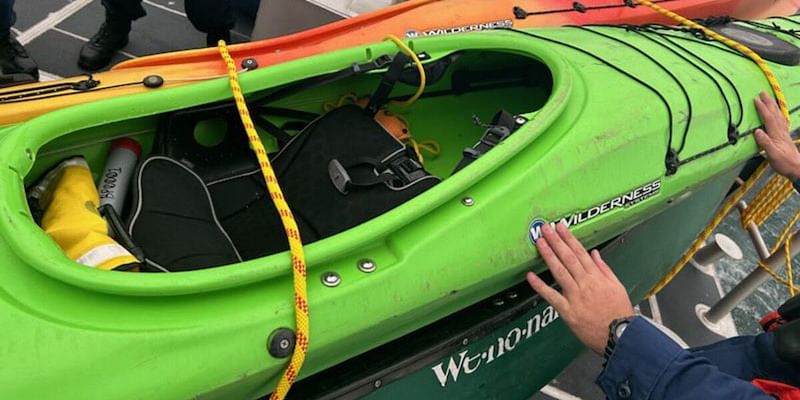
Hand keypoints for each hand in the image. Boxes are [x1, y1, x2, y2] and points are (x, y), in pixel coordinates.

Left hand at [526, 223, 633, 354]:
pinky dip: (540, 286)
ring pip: (560, 272)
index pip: (580, 252)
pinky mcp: (568, 311)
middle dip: (556, 241)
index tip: (560, 227)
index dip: (569, 238)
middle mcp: (585, 284)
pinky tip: (530, 276)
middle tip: (545, 228)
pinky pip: (552, 297)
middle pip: (568, 258)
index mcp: (597, 277)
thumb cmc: (619, 312)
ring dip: (548, 256)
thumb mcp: (617, 286)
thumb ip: (604, 268)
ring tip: (539, 243)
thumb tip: (594, 253)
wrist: (621, 335)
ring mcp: (575, 297)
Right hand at [754, 92, 799, 179]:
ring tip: (770, 99)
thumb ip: (765, 143)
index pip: (769, 118)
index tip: (756, 100)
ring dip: (774, 106)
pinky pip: (782, 121)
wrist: (797, 168)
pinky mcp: (785, 136)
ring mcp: (784, 133)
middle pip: (775, 114)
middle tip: (763, 93)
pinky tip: (778, 114)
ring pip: (779, 116)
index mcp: (776, 134)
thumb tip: (757, 131)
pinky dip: (779, 114)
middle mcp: (781, 131)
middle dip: (769, 102)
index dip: (762, 108)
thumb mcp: (772, 155)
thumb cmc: (784, 163)